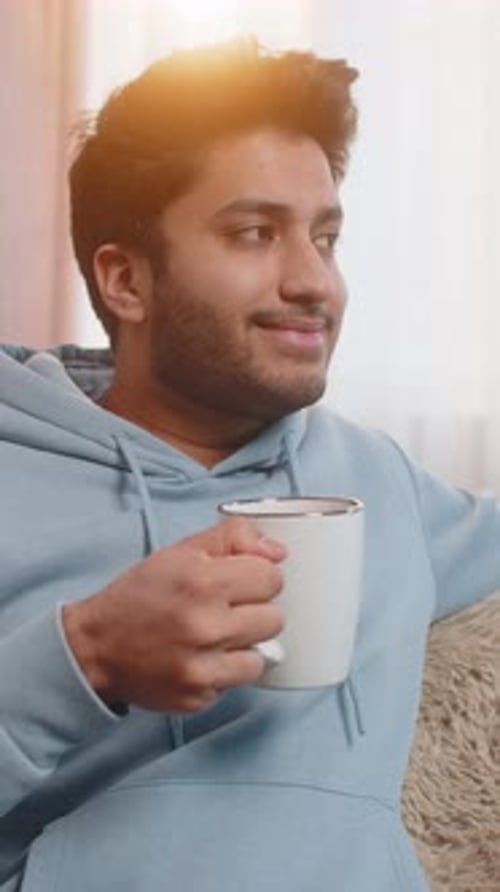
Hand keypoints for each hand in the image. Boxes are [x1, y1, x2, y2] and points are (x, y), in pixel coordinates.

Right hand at [63, 518, 285, 711]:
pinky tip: (199, 658)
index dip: (257, 577)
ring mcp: (201, 668)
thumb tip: (278, 552)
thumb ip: (233, 538)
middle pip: (274, 619)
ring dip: (244, 646)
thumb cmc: (139, 596)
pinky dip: (223, 672)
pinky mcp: (197, 697)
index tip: (239, 582)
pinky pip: (235, 684)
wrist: (96, 647)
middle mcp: (205, 626)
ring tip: (215, 636)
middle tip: (225, 609)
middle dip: (254, 611)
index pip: (272, 578)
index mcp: (203, 582)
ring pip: (263, 656)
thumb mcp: (180, 551)